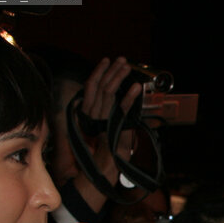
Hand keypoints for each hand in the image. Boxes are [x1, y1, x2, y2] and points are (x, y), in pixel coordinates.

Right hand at [81, 57, 140, 178]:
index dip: (99, 72)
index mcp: (87, 110)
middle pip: (100, 85)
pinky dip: (130, 96)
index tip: (106, 61)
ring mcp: (103, 118)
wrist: (108, 162)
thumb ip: (106, 107)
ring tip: (127, 67)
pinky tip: (136, 87)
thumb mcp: (104, 121)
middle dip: (111, 70)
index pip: (91, 86)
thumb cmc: (108, 142)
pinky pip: (122, 107)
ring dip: (119, 78)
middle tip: (121, 60)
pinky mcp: (115, 125)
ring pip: (108, 92)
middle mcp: (92, 112)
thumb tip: (113, 91)